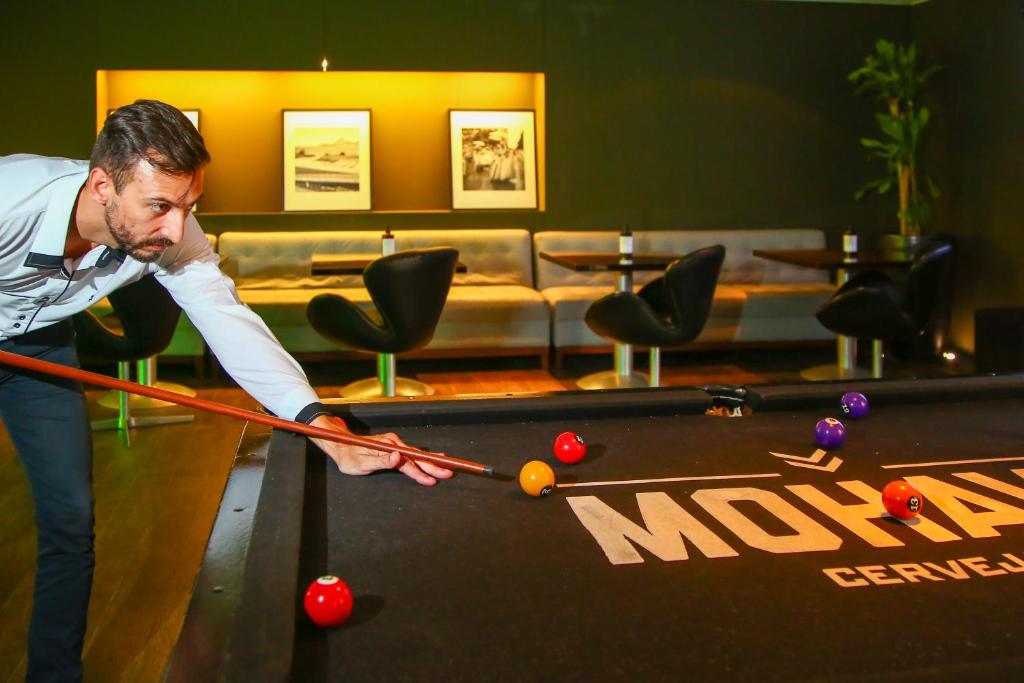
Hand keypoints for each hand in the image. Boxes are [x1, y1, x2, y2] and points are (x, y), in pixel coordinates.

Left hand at [308, 415, 453, 485]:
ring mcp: (395, 445)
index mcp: (389, 447)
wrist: (341, 446)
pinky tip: (430, 460)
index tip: (434, 479)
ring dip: (430, 463)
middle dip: (433, 467)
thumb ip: (382, 461)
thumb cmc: (350, 457)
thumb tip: (399, 458)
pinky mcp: (394, 448)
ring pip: (416, 456)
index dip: (422, 472)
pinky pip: (411, 455)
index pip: (409, 463)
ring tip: (445, 466)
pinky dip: (422, 459)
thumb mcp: (362, 463)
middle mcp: (394, 444)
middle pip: (417, 458)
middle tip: (448, 473)